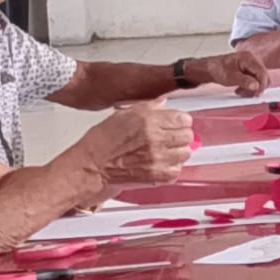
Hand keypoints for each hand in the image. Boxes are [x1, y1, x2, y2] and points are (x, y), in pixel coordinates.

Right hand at [76, 103, 193, 185]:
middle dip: (180, 135)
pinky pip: (178, 169)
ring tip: (163, 151)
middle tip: (169, 138)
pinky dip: (171, 167)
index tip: (174, 123)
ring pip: (186, 152)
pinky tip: (159, 163)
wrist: (92, 167)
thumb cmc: (102, 142)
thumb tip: (163, 103)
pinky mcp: (160, 175)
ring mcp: (160, 158)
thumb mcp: (122, 115)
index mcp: (148, 121)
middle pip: (188, 135)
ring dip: (177, 151)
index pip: (184, 119)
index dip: (179, 121)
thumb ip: (148, 108)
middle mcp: (156, 139)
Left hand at [186, 51, 267, 95]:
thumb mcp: (230, 77)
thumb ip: (245, 81)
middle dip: (256, 87)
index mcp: (249, 58)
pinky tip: (241, 88)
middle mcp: (253, 60)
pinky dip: (250, 86)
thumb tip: (256, 86)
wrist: (209, 69)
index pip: (262, 73)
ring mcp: (252, 64)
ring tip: (240, 90)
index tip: (256, 93)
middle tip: (246, 93)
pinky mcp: (250, 70)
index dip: (261, 85)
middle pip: (263, 77)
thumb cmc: (217, 69)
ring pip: (260, 80)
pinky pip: (255, 80)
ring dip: (253, 88)